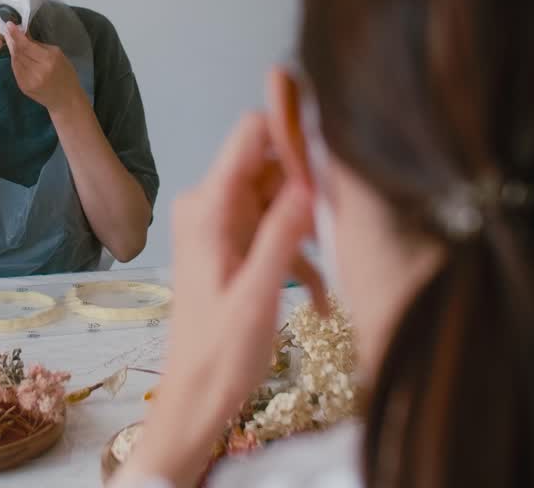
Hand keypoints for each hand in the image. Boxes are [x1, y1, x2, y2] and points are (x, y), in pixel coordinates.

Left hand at [1, 23, 80, 113]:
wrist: (66, 99)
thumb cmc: (66, 74)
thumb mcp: (57, 54)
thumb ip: (39, 45)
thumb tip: (24, 35)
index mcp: (48, 61)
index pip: (26, 45)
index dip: (16, 34)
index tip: (9, 24)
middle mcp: (37, 71)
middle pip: (18, 52)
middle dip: (12, 40)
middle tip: (8, 30)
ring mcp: (28, 81)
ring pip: (15, 60)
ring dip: (13, 50)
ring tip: (13, 41)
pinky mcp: (23, 87)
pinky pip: (15, 69)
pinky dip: (15, 60)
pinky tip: (18, 56)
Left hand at [127, 115, 326, 485]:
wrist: (195, 400)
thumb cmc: (220, 354)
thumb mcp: (258, 295)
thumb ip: (282, 234)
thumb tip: (310, 180)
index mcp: (208, 207)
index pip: (251, 133)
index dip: (293, 136)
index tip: (331, 165)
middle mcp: (210, 205)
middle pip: (272, 164)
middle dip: (309, 190)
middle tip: (338, 227)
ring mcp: (221, 225)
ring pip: (280, 198)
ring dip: (308, 229)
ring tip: (329, 269)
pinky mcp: (233, 245)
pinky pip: (275, 230)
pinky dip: (299, 258)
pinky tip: (319, 301)